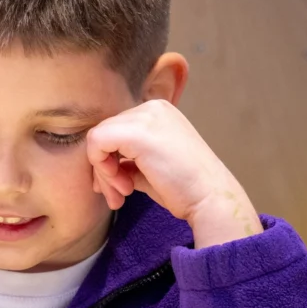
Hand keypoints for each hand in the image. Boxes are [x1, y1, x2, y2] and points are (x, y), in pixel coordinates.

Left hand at [87, 100, 260, 248]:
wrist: (210, 198)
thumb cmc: (184, 189)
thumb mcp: (150, 167)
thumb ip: (127, 159)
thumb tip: (102, 165)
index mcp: (157, 113)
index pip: (115, 132)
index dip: (109, 161)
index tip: (119, 187)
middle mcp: (152, 108)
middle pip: (104, 134)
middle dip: (104, 170)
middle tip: (117, 196)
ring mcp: (146, 116)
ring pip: (98, 139)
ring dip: (103, 173)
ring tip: (122, 194)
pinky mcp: (137, 132)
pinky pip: (96, 142)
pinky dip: (101, 167)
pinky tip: (123, 186)